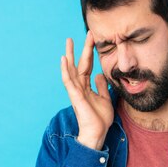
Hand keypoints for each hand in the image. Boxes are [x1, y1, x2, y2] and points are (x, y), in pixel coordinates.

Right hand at [60, 31, 113, 149]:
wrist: (97, 133)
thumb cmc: (99, 119)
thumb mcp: (105, 99)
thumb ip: (101, 87)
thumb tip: (99, 75)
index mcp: (86, 87)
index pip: (87, 66)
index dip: (90, 53)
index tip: (93, 39)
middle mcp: (79, 87)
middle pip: (79, 64)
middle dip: (82, 49)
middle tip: (87, 33)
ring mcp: (76, 91)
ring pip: (71, 69)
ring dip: (70, 55)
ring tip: (69, 41)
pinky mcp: (75, 96)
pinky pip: (68, 81)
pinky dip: (65, 70)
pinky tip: (63, 59)